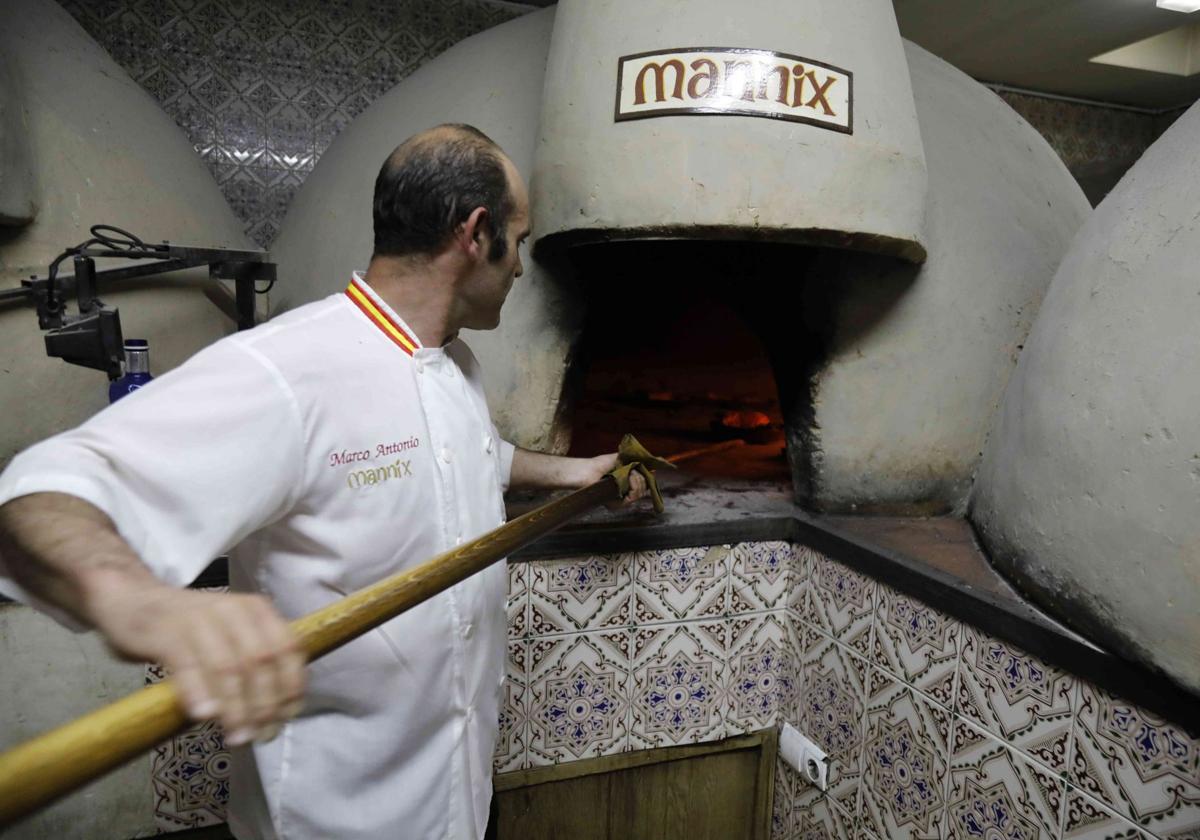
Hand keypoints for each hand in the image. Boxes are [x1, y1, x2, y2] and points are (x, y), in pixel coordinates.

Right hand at [92, 581, 304, 745]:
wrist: (133, 599)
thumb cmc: (187, 628)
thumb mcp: (230, 635)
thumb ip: (252, 663)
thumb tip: (276, 713)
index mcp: (256, 610)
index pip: (288, 647)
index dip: (291, 685)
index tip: (285, 717)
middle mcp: (233, 609)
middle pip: (260, 662)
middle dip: (264, 704)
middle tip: (259, 734)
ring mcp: (199, 618)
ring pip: (228, 667)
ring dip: (236, 708)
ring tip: (236, 736)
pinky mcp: (166, 631)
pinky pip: (187, 665)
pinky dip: (199, 693)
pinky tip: (204, 716)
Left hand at [581, 453, 648, 504]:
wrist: (585, 471)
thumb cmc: (598, 464)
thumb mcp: (619, 458)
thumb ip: (634, 459)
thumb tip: (653, 459)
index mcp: (627, 480)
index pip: (644, 484)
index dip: (647, 480)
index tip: (650, 473)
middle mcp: (624, 490)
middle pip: (642, 491)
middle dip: (641, 481)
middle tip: (633, 473)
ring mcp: (619, 498)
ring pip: (636, 497)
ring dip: (635, 485)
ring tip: (627, 476)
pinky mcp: (613, 503)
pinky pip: (625, 502)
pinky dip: (628, 492)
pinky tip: (622, 484)